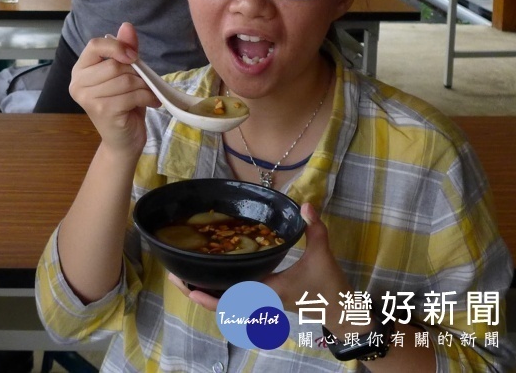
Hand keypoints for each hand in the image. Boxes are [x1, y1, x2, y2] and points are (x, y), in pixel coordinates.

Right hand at [69, 22, 158, 154]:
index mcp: (80, 70)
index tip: (134, 57)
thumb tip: (127, 25)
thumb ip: (124, 50)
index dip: (117, 47)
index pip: (94, 45)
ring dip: (143, 86)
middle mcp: (77, 83)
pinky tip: (151, 102)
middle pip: (114, 65)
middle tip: (143, 83)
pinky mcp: (102, 111)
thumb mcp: (125, 74)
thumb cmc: (123, 105)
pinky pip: (132, 95)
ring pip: (125, 80)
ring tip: (147, 94)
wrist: (123, 141)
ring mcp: (88, 99)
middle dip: (135, 73)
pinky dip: (147, 97)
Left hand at [168, 204, 350, 319]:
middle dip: (198, 293)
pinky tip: (208, 279)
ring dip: (206, 294)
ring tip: (183, 279)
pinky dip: (220, 293)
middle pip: (222, 303)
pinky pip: (236, 299)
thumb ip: (313, 229)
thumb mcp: (322, 254)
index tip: (190, 288)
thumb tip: (305, 204)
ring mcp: (262, 303)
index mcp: (270, 291)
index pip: (235, 299)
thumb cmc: (329, 286)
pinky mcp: (265, 301)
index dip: (211, 297)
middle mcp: (261, 300)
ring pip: (227, 303)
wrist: (341, 311)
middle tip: (174, 279)